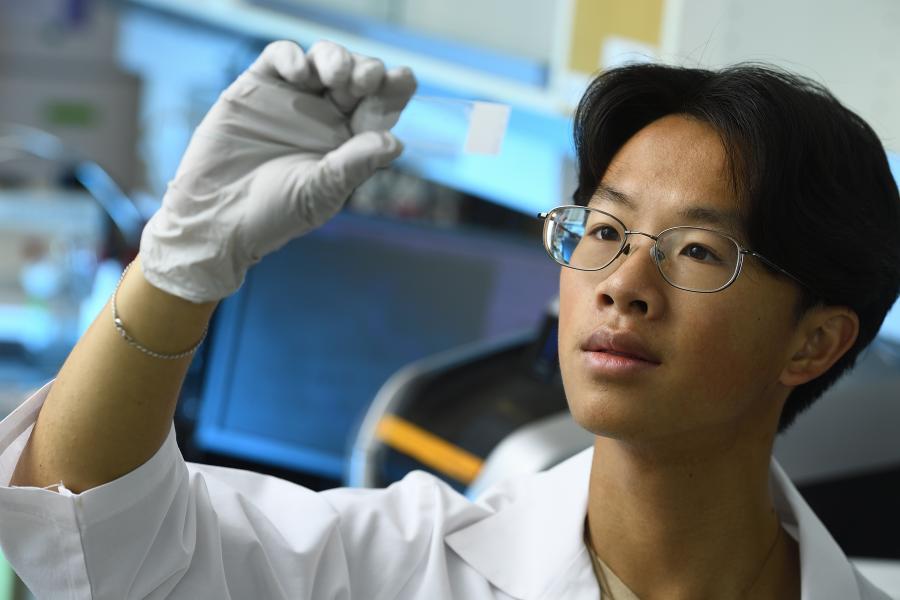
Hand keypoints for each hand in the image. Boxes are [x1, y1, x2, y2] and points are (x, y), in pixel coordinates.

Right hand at [139, 40, 415, 302]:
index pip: (382, 107)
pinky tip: (298, 73)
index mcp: (350, 141)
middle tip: (366, 79)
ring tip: (336, 75)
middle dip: (368, 70)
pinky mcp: (258, 87)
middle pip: (358, 77)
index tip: (403, 80)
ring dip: (336, 59)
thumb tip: (395, 142)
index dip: (395, 88)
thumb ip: (353, 165)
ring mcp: (293, 99)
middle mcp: (326, 116)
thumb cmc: (272, 215)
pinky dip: (293, 57)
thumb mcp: (318, 194)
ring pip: (325, 60)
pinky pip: (281, 57)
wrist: (214, 218)